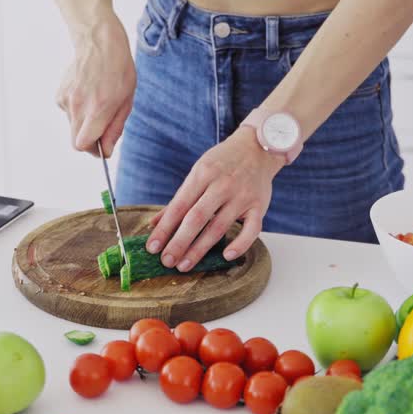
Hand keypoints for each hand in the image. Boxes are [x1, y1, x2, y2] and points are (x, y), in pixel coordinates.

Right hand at [55, 15, 135, 157]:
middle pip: (76, 141)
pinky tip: (87, 95)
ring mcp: (66, 100)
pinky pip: (68, 114)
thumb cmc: (118, 71)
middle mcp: (79, 105)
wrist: (100, 43)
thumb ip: (114, 128)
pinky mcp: (60, 95)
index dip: (94, 150)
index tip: (103, 146)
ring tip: (97, 103)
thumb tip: (105, 151)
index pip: (84, 144)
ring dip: (84, 124)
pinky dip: (78, 111)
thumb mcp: (126, 101)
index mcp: (98, 108)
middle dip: (89, 141)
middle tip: (102, 129)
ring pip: (73, 127)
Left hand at [146, 126, 284, 270]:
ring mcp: (242, 196)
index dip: (164, 229)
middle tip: (166, 261)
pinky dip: (240, 244)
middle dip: (179, 243)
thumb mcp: (198, 172)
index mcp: (202, 174)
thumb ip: (178, 200)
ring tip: (185, 265)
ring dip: (200, 249)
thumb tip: (154, 224)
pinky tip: (226, 256)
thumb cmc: (223, 162)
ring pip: (219, 227)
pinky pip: (252, 229)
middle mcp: (222, 185)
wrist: (257, 148)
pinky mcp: (259, 205)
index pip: (179, 206)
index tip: (152, 248)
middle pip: (196, 219)